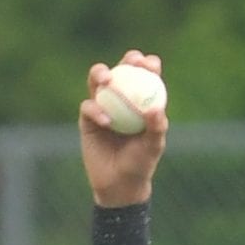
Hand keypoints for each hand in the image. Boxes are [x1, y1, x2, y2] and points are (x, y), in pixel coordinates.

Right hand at [79, 51, 166, 207]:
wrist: (119, 184)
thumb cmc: (141, 164)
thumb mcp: (153, 147)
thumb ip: (156, 128)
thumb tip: (156, 109)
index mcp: (141, 103)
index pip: (145, 78)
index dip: (147, 65)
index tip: (151, 63)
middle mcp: (122, 100)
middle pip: (121, 72)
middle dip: (127, 61)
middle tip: (132, 61)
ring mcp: (103, 106)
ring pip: (98, 81)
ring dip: (101, 74)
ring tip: (108, 79)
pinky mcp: (87, 118)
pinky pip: (88, 107)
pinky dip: (96, 110)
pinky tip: (106, 120)